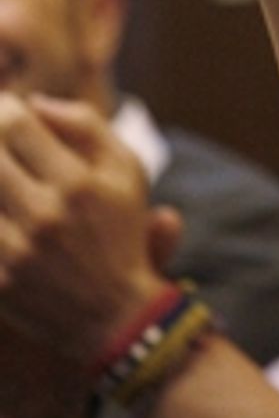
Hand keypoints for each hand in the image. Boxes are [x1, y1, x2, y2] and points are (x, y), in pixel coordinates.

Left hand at [0, 95, 166, 364]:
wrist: (112, 314)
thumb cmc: (119, 232)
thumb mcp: (127, 172)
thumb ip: (88, 127)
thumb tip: (37, 103)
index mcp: (78, 183)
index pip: (17, 124)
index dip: (3, 109)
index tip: (5, 111)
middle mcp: (46, 215)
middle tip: (0, 142)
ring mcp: (17, 250)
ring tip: (1, 175)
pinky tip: (0, 201)